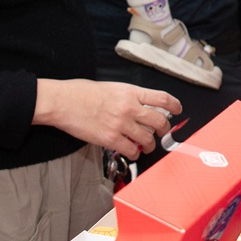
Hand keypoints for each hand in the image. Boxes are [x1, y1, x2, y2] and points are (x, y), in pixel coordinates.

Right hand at [35, 79, 184, 158]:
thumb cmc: (81, 93)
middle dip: (164, 130)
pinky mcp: (111, 139)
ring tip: (145, 146)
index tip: (177, 110)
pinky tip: (131, 151)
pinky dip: (134, 153)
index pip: (162, 98)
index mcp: (130, 92)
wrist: (63, 101)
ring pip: (147, 139)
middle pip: (160, 121)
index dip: (174, 105)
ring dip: (149, 145)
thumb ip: (127, 97)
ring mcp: (121, 124)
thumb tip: (139, 106)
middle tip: (162, 133)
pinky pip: (131, 151)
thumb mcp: (111, 87)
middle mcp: (129, 108)